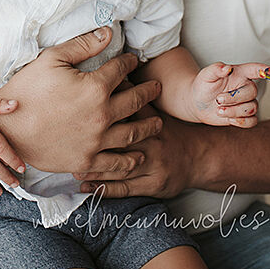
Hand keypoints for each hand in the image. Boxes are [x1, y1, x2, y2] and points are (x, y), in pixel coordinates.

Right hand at [0, 28, 163, 173]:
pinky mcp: (86, 160)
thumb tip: (108, 32)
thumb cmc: (26, 91)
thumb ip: (83, 45)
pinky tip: (138, 157)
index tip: (132, 60)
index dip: (128, 62)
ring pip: (133, 134)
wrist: (6, 129)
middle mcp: (102, 115)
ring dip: (148, 127)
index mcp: (96, 88)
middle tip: (156, 88)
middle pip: (135, 101)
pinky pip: (115, 163)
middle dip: (148, 92)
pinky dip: (130, 161)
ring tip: (157, 123)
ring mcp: (96, 141)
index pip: (121, 70)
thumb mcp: (52, 59)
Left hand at [74, 110, 198, 199]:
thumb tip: (114, 80)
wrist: (199, 156)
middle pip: (122, 139)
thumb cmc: (170, 132)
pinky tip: (85, 186)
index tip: (81, 108)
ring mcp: (153, 165)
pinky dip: (103, 188)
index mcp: (152, 120)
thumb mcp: (157, 111)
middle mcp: (153, 142)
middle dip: (95, 141)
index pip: (128, 110)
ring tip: (72, 167)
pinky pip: (125, 187)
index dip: (106, 108)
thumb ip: (135, 100)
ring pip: (120, 166)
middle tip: (70, 141)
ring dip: (94, 168)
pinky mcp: (152, 184)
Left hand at [189, 62, 269, 127]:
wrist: (197, 102)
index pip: (254, 69)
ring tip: (219, 110)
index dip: (263, 70)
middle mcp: (245, 87)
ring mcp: (246, 102)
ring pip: (252, 108)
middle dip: (234, 98)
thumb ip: (216, 69)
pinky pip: (252, 121)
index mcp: (239, 73)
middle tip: (218, 99)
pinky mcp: (244, 116)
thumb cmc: (204, 85)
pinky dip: (242, 122)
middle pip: (252, 92)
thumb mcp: (206, 74)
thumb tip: (227, 68)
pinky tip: (229, 120)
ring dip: (235, 111)